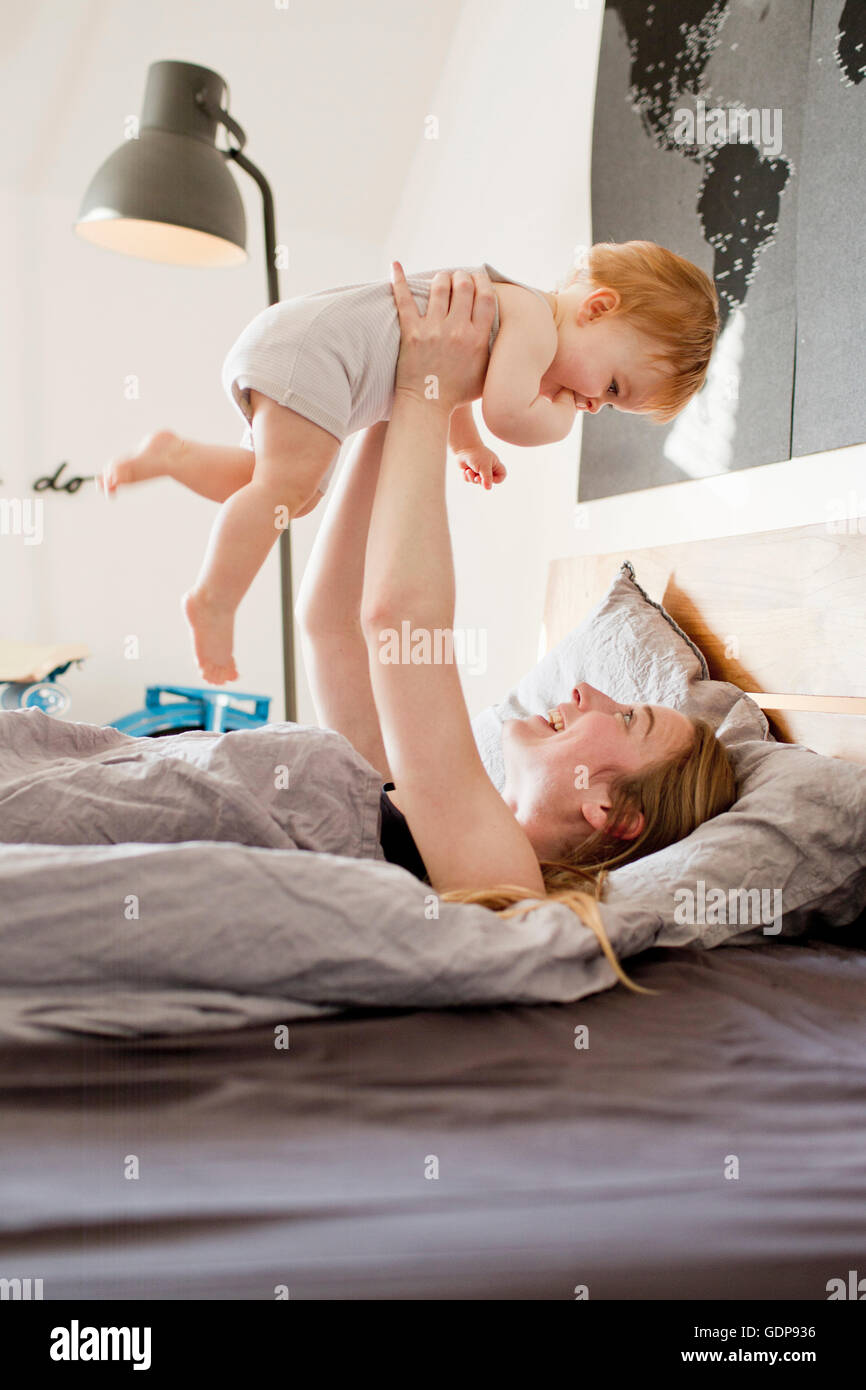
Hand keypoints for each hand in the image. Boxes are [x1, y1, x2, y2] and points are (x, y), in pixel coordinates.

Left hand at [389, 261, 496, 413]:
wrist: (427, 406)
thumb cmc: (458, 393)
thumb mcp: (486, 373)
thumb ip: (493, 349)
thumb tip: (501, 328)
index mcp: (478, 339)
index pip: (485, 297)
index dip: (483, 282)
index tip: (478, 280)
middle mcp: (457, 331)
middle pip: (464, 286)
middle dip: (462, 277)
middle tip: (459, 280)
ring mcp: (433, 330)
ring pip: (439, 287)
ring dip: (442, 277)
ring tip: (441, 279)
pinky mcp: (411, 333)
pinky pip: (404, 300)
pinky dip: (399, 280)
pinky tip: (395, 266)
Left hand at [453, 443, 506, 490]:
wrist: (463, 448)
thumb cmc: (476, 455)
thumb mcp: (484, 466)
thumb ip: (487, 478)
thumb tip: (488, 489)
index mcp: (495, 465)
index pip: (501, 476)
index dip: (496, 480)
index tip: (490, 478)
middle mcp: (488, 469)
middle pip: (488, 482)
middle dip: (481, 481)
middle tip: (477, 478)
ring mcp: (479, 471)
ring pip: (477, 482)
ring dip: (472, 478)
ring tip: (468, 471)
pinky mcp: (471, 472)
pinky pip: (469, 480)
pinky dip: (466, 477)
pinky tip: (465, 470)